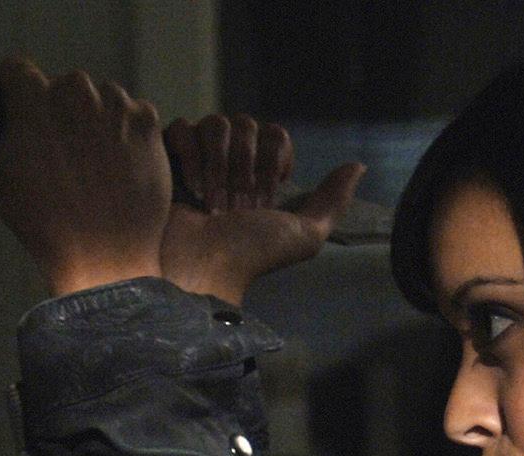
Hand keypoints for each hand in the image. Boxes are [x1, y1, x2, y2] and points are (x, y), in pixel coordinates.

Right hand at [0, 59, 171, 296]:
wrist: (105, 257)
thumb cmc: (45, 225)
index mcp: (34, 100)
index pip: (17, 70)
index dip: (14, 92)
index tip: (19, 112)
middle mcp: (76, 92)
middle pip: (63, 86)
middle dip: (59, 109)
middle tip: (61, 150)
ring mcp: (116, 105)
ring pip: (101, 97)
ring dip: (95, 118)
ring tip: (94, 162)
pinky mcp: (148, 122)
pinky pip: (132, 113)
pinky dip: (126, 132)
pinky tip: (121, 165)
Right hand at [160, 113, 364, 304]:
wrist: (202, 266)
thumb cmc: (250, 255)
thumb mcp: (304, 235)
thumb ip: (332, 201)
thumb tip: (358, 166)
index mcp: (259, 176)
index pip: (274, 134)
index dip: (273, 160)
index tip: (266, 198)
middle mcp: (229, 163)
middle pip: (246, 124)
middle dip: (246, 167)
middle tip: (238, 205)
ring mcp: (196, 158)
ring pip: (216, 122)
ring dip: (220, 164)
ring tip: (213, 202)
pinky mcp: (165, 157)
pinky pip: (182, 128)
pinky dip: (190, 156)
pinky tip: (191, 189)